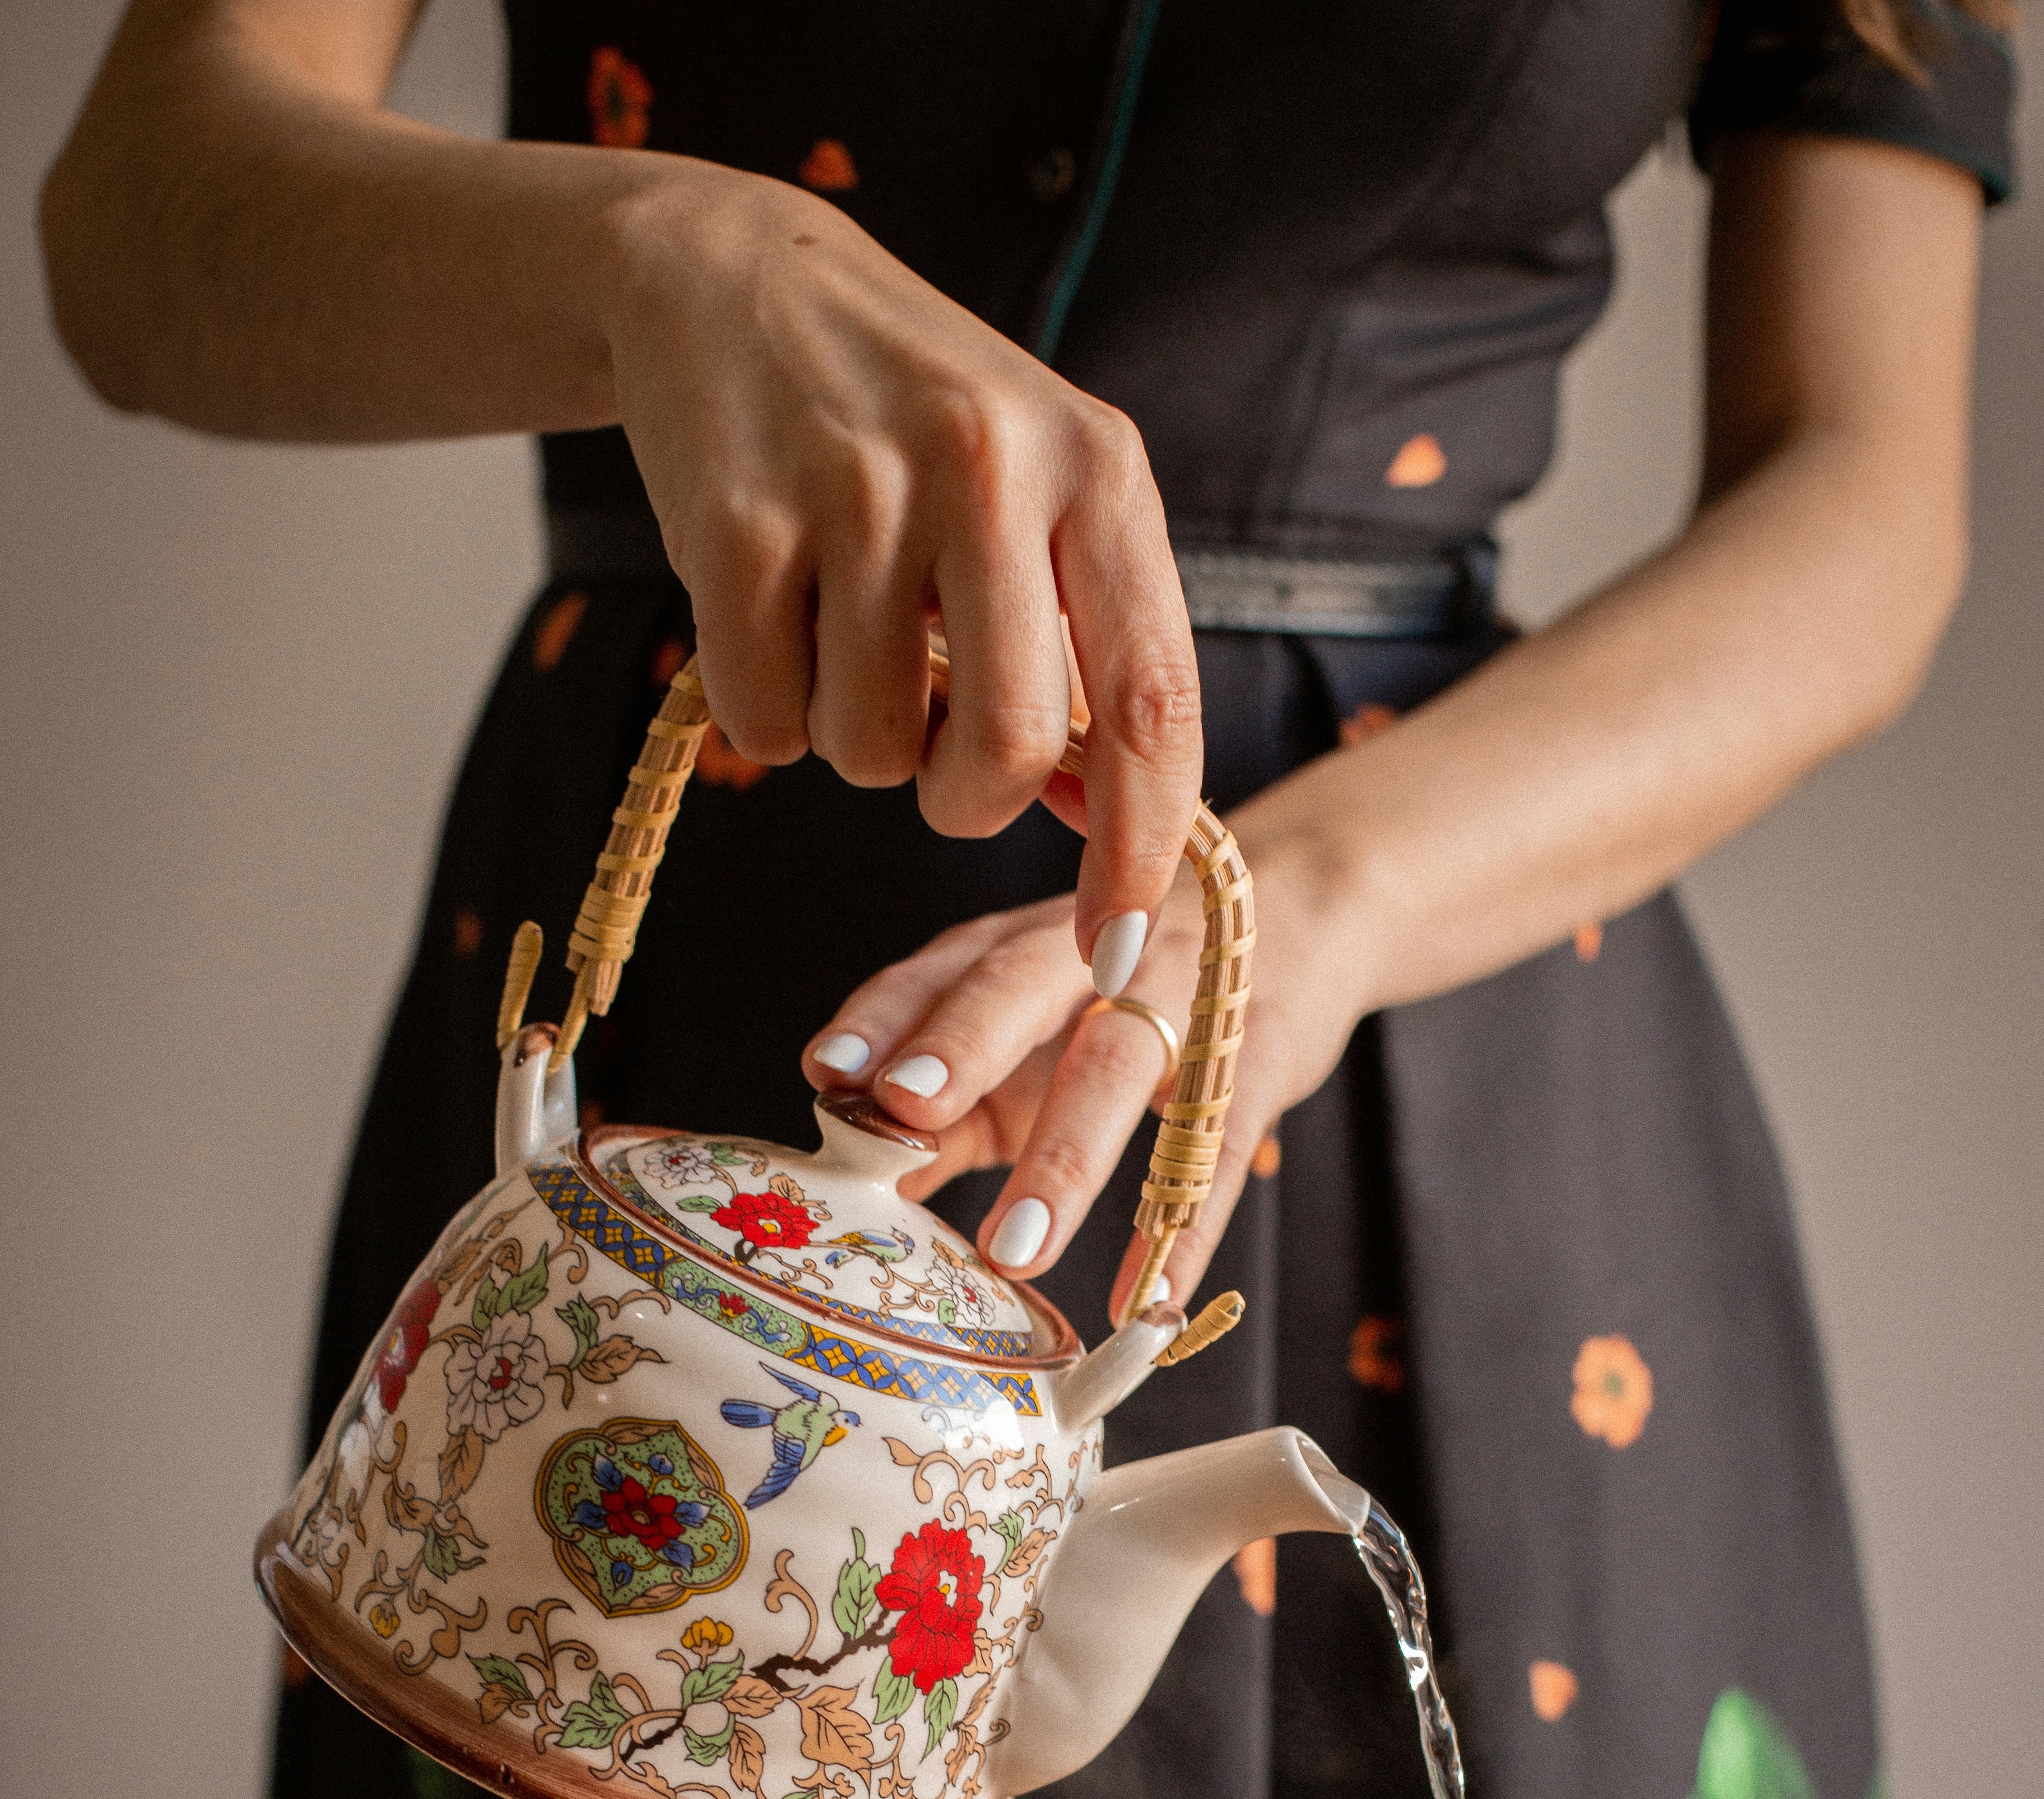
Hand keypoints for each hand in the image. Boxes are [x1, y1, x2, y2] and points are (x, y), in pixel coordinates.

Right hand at [599, 162, 1201, 970]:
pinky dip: (763, 712)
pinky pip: (762, 722)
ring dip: (852, 740)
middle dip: (962, 798)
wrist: (737, 279)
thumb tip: (1101, 814)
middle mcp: (989, 470)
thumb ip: (1083, 642)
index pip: (1153, 705)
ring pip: (870, 751)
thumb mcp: (1037, 492)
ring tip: (842, 631)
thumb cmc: (913, 422)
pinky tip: (771, 615)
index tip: (1116, 951)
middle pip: (1006, 752)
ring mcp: (857, 492)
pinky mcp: (738, 524)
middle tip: (933, 754)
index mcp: (1097, 471)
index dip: (1138, 848)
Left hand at [803, 788, 1377, 1322]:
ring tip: (1013, 1249)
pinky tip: (1145, 1296)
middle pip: (1020, 985)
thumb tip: (856, 1181)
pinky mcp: (1259, 1054)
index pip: (941, 970)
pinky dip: (1183, 1227)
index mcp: (1025, 946)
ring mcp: (1184, 996)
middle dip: (960, 1045)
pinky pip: (1217, 1146)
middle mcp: (1094, 952)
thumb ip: (952, 1099)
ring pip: (1117, 1067)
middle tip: (904, 1109)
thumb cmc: (1135, 988)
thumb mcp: (1038, 1026)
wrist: (1302, 910)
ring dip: (1063, 1160)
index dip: (886, 1016)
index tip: (827, 1069)